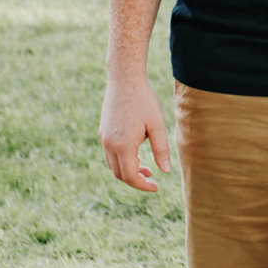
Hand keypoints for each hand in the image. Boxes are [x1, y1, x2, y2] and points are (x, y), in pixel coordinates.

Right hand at [101, 74, 171, 190]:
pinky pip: (110, 153)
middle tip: (152, 178)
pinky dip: (122, 160)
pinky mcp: (103, 131)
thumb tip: (165, 171)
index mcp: (123, 145)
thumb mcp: (158, 125)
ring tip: (146, 168)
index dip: (142, 185)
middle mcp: (109, 144)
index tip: (156, 187)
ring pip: (113, 165)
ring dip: (128, 170)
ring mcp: (104, 138)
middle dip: (135, 180)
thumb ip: (161, 150)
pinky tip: (136, 153)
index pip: (130, 176)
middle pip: (119, 174)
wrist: (125, 79)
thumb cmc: (144, 100)